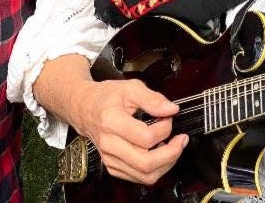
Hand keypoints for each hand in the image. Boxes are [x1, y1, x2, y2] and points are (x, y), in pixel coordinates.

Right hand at [67, 78, 185, 184]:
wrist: (84, 108)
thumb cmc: (106, 98)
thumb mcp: (129, 88)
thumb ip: (152, 98)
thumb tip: (171, 109)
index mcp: (112, 122)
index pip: (146, 138)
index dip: (164, 128)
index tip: (168, 118)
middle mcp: (109, 144)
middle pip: (146, 163)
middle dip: (171, 154)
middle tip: (180, 140)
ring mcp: (110, 158)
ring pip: (144, 176)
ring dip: (166, 163)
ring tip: (172, 147)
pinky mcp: (112, 167)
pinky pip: (138, 177)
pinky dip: (154, 169)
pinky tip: (158, 153)